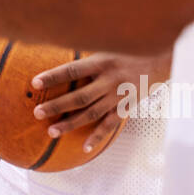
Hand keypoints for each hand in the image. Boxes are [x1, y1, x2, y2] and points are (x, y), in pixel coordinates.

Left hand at [30, 51, 171, 151]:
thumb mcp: (106, 47)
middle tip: (37, 112)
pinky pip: (110, 124)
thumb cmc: (126, 51)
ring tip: (51, 131)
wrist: (160, 60)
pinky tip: (84, 147)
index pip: (72, 70)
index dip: (53, 77)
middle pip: (79, 96)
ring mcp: (118, 96)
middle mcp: (109, 80)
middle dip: (57, 105)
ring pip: (90, 113)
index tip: (34, 83)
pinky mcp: (126, 107)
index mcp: (101, 62)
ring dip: (70, 123)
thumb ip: (86, 56)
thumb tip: (59, 47)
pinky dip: (97, 136)